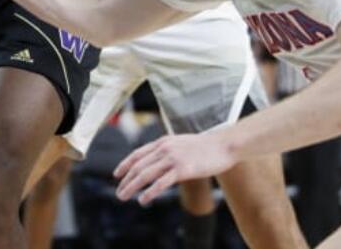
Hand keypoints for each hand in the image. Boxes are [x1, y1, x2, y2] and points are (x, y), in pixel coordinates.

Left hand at [113, 132, 235, 204]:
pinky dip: (150, 192)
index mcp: (162, 142)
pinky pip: (161, 183)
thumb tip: (158, 161)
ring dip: (132, 187)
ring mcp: (173, 158)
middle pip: (138, 166)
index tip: (117, 175)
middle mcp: (164, 148)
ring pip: (146, 174)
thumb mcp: (180, 143)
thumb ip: (167, 150)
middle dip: (126, 180)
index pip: (137, 154)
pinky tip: (143, 199)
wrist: (224, 146)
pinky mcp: (182, 169)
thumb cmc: (204, 147)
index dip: (125, 165)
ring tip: (124, 197)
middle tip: (119, 193)